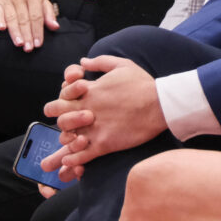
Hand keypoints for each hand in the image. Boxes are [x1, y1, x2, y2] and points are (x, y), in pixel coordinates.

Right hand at [0, 0, 58, 51]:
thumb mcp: (44, 3)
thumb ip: (50, 15)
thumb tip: (55, 27)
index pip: (36, 16)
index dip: (37, 31)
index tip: (38, 44)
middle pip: (24, 19)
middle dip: (27, 35)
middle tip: (28, 48)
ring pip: (11, 17)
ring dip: (15, 32)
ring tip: (19, 44)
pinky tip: (2, 29)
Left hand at [43, 56, 166, 167]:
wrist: (160, 104)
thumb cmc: (143, 84)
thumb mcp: (122, 65)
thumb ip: (100, 62)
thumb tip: (83, 62)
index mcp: (90, 91)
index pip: (60, 98)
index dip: (61, 102)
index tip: (70, 105)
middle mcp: (88, 110)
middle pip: (59, 118)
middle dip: (61, 120)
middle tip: (71, 123)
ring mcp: (95, 128)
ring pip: (67, 138)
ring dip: (68, 139)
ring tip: (76, 139)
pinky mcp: (105, 144)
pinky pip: (80, 156)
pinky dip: (73, 158)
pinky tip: (73, 157)